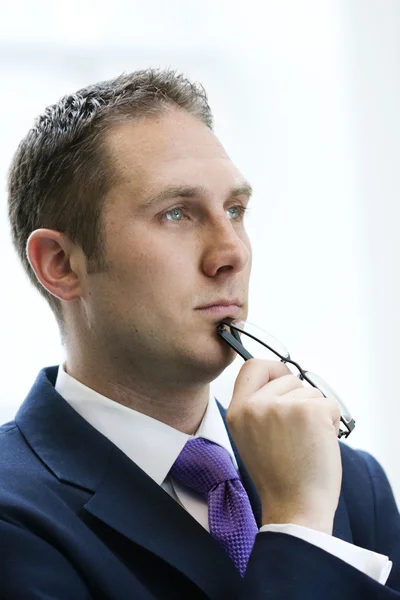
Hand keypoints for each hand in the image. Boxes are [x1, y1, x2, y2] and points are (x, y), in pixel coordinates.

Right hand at [226, 359, 341, 534]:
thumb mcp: (251, 437)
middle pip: (287, 377)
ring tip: (306, 442)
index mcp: (237, 411)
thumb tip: (284, 381)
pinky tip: (319, 444)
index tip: (283, 380)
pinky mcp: (308, 412)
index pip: (252, 366)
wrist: (294, 508)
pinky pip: (329, 403)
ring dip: (316, 412)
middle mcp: (254, 406)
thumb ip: (259, 407)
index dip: (271, 369)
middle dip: (300, 398)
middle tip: (298, 431)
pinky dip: (331, 422)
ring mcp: (281, 407)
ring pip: (310, 391)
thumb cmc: (279, 477)